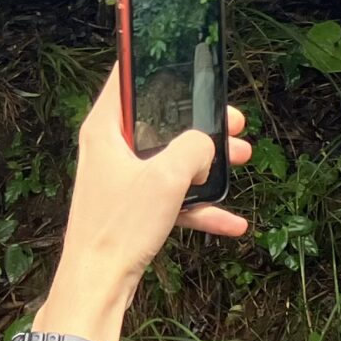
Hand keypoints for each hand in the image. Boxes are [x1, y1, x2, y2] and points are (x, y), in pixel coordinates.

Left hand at [34, 71, 252, 340]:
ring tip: (242, 159)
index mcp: (105, 128)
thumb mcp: (168, 176)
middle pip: (161, 120)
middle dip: (200, 122)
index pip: (127, 78)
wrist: (98, 284)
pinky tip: (232, 221)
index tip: (183, 57)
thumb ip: (194, 147)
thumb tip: (205, 145)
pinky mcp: (131, 208)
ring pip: (170, 159)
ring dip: (207, 162)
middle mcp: (109, 148)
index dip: (155, 64)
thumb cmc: (120, 226)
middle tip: (232, 121)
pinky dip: (199, 206)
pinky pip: (171, 197)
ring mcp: (121, 179)